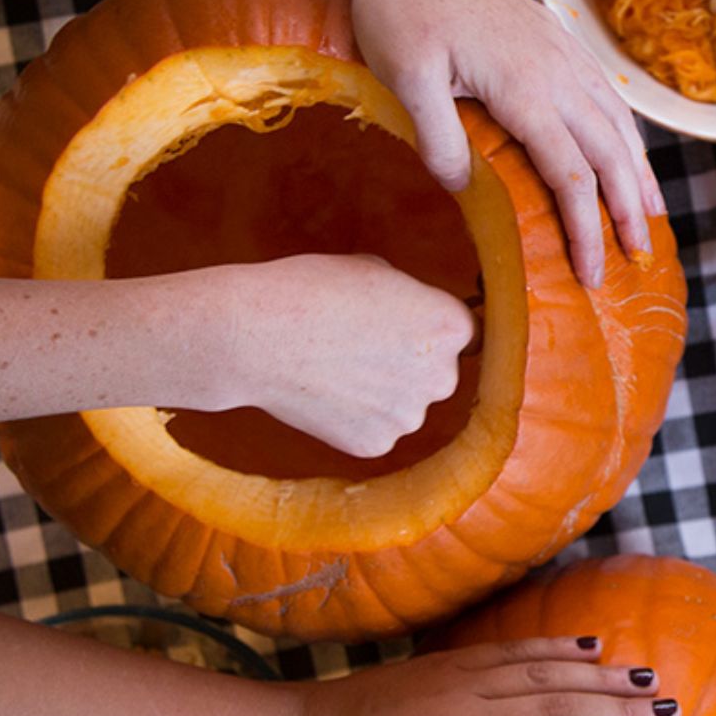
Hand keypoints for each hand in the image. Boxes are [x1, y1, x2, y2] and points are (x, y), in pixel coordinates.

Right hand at [210, 254, 474, 457]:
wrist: (254, 336)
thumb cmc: (310, 289)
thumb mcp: (375, 270)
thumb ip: (411, 299)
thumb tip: (418, 316)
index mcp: (451, 327)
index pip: (461, 332)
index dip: (427, 325)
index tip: (399, 323)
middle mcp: (443, 377)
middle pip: (438, 372)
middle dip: (409, 362)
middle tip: (361, 346)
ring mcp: (409, 417)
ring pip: (405, 403)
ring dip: (383, 392)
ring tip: (335, 368)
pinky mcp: (376, 445)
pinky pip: (375, 428)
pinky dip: (354, 417)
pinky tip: (325, 394)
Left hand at [275, 637, 678, 715]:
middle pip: (555, 713)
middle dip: (618, 714)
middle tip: (668, 714)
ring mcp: (451, 687)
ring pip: (540, 675)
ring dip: (598, 677)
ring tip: (648, 682)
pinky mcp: (443, 663)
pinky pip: (511, 651)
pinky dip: (556, 648)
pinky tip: (593, 650)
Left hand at [350, 0, 662, 288]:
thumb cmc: (403, 10)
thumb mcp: (405, 80)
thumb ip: (439, 138)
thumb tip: (465, 189)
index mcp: (525, 91)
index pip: (572, 177)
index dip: (587, 231)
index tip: (593, 274)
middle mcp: (557, 75)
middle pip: (611, 155)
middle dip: (630, 211)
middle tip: (640, 257)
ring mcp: (563, 56)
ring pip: (619, 124)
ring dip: (640, 174)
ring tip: (653, 214)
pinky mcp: (558, 42)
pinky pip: (609, 96)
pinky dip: (628, 134)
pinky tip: (629, 153)